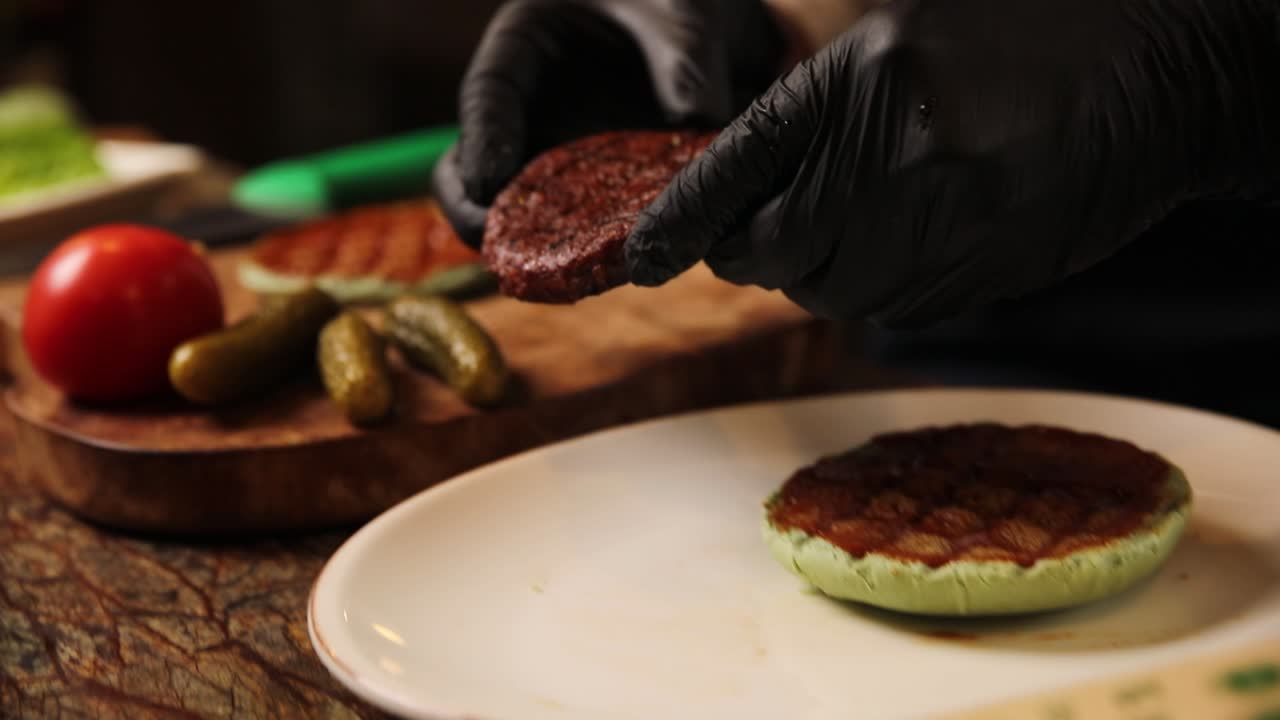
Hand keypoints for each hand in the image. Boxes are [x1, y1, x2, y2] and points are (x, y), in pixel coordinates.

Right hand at [433, 0, 789, 246]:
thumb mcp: (682, 11)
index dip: (483, 140)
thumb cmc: (676, 5)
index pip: (488, 95)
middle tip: (498, 244)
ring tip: (550, 274)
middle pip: (476, 170)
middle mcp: (529, 113)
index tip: (488, 183)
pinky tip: (609, 270)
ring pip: (519, 215)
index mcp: (526, 49)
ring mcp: (557, 161)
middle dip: (480, 212)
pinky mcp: (594, 198)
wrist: (713, 39)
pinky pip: (578, 235)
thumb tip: (696, 117)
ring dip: (529, 248)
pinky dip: (588, 257)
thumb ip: (685, 56)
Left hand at [626, 0, 1279, 327]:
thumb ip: (821, 114)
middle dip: (754, 248)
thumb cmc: (1028, 38)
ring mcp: (931, 233)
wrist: (1157, 82)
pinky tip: (914, 233)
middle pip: (770, 252)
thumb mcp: (901, 40)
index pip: (731, 172)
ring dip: (821, 267)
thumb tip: (760, 186)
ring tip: (862, 215)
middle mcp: (882, 167)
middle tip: (764, 227)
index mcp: (854, 88)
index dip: (678, 220)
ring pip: (826, 291)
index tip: (640, 257)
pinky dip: (878, 283)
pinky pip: (888, 307)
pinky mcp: (971, 283)